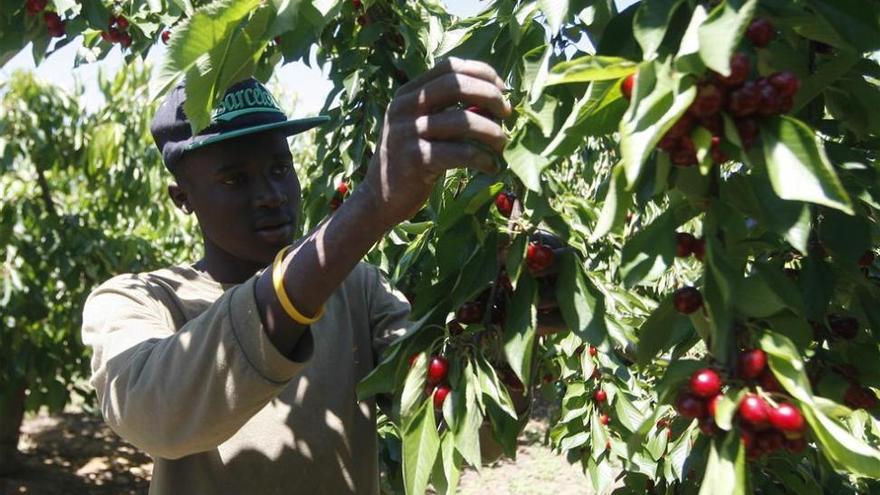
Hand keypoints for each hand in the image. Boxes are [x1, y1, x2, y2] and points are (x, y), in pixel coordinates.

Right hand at [360, 57, 512, 227]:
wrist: (379, 200)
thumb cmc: (410, 161)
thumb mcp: (420, 127)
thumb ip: (445, 110)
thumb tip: (495, 99)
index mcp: (407, 94)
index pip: (449, 67)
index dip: (481, 73)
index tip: (503, 89)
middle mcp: (404, 108)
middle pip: (457, 86)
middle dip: (490, 96)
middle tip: (507, 113)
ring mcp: (407, 133)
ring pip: (463, 121)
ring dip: (492, 132)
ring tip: (502, 144)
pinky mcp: (415, 160)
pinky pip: (460, 153)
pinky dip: (483, 159)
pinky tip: (491, 167)